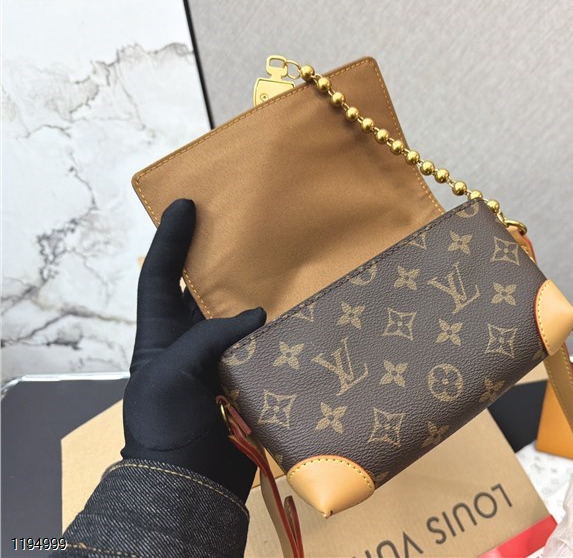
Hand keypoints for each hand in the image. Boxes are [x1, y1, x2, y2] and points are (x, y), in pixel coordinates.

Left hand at [121, 198, 263, 500]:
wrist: (189, 481)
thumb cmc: (166, 425)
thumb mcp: (170, 373)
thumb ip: (206, 339)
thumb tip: (256, 315)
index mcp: (160, 335)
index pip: (159, 276)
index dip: (169, 239)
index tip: (185, 203)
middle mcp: (190, 342)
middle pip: (204, 289)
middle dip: (219, 258)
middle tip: (247, 225)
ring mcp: (219, 361)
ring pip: (239, 317)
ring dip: (257, 294)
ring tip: (283, 264)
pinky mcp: (246, 380)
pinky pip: (263, 348)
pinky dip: (280, 332)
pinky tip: (301, 314)